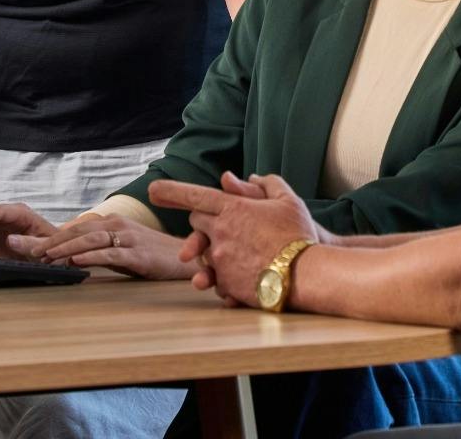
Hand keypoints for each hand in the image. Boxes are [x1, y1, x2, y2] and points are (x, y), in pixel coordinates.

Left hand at [22, 215, 190, 279]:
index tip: (20, 245)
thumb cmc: (150, 255)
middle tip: (18, 247)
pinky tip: (74, 262)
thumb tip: (67, 258)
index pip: (71, 229)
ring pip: (88, 240)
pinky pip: (109, 254)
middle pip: (74, 232)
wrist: (185, 259)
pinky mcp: (137, 254)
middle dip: (44, 240)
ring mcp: (127, 238)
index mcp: (109, 223)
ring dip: (63, 248)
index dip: (45, 237)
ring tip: (41, 256)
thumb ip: (96, 250)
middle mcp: (115, 225)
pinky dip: (90, 257)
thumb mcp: (119, 250)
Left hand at [149, 171, 323, 307]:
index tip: (152, 190)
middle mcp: (220, 233)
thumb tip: (249, 177)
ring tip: (235, 256)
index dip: (171, 191)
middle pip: (196, 224)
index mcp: (232, 209)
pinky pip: (216, 278)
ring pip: (203, 254)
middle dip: (204, 224)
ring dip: (212, 252)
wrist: (307, 274)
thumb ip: (266, 184)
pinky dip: (224, 276)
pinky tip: (244, 276)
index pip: (194, 195)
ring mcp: (221, 260)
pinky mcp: (226, 284)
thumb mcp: (287, 200)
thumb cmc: (299, 234)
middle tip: (223, 227)